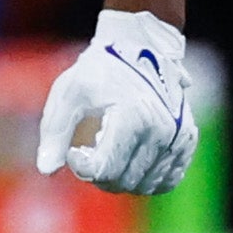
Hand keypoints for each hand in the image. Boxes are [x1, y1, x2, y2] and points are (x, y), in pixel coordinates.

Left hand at [35, 9, 198, 194]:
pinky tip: (129, 162)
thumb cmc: (99, 70)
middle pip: (124, 181)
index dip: (82, 168)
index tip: (73, 151)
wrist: (140, 48)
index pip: (104, 169)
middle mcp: (160, 130)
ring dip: (121, 179)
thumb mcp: (69, 92)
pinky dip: (145, 180)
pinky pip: (167, 181)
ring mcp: (178, 137)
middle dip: (99, 175)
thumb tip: (46, 171)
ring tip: (107, 154)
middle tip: (88, 153)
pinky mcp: (187, 141)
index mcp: (132, 117)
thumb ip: (55, 131)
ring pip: (145, 185)